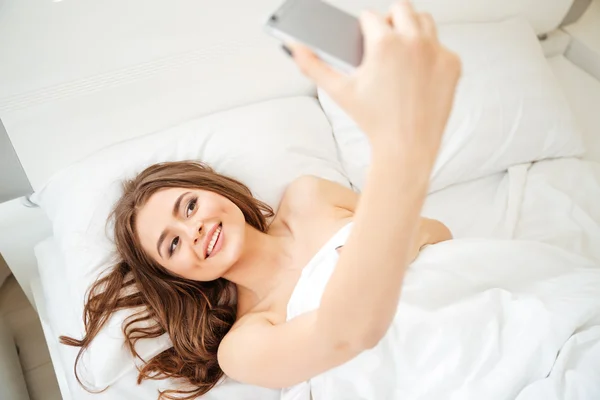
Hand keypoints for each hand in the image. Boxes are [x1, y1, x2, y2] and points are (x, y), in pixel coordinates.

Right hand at [289, 1, 460, 162]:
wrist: (407, 145)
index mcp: (384, 43)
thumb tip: (295, 48)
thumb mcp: (339, 92)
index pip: (370, 16)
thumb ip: (314, 67)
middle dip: (389, 20)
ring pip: (424, 20)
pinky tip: (418, 71)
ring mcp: (436, 51)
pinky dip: (430, 53)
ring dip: (411, 28)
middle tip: (383, 40)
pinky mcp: (452, 64)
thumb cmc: (373, 120)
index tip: (363, 38)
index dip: (363, 27)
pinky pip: (441, 45)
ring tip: (401, 50)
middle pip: (400, 8)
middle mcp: (413, 41)